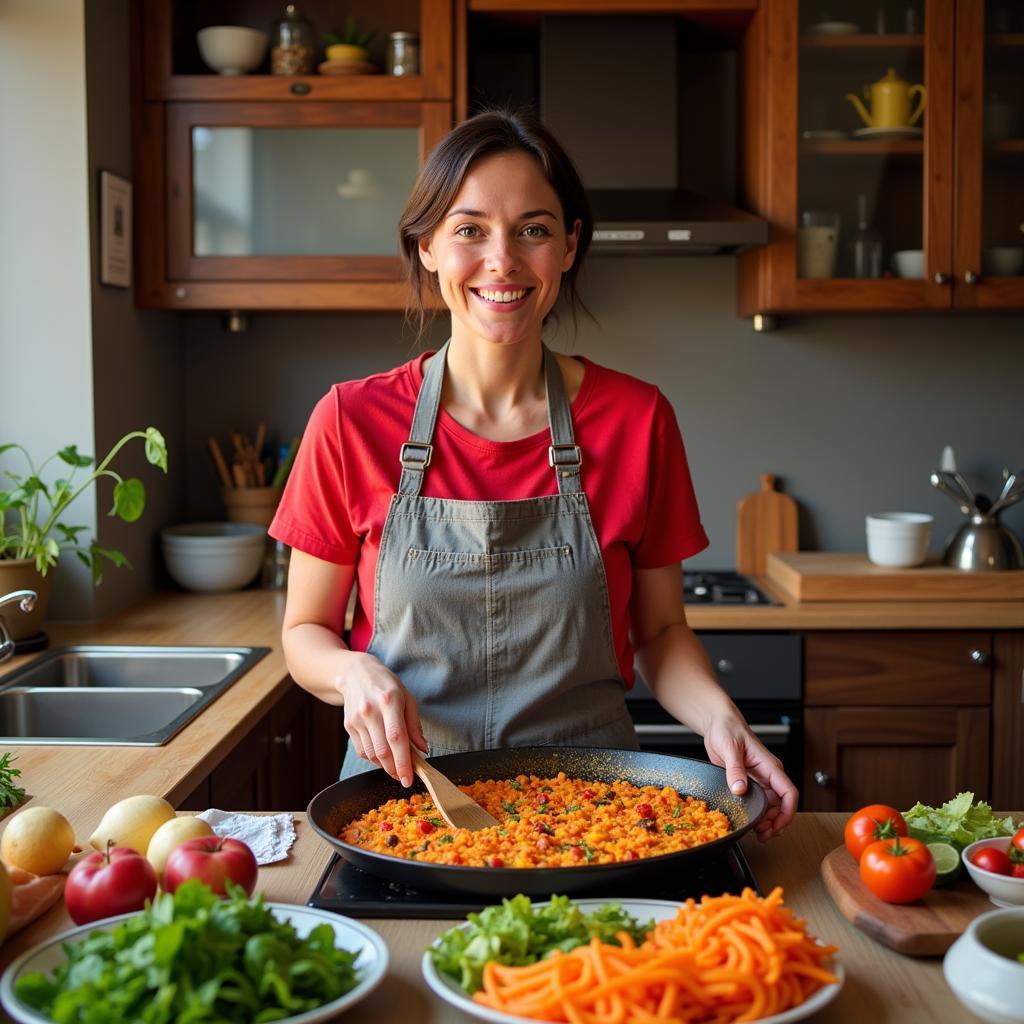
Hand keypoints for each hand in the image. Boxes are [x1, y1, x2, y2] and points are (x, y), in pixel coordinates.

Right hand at [338, 653, 426, 786]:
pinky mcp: (348, 726)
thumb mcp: (407, 698)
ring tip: (395, 765)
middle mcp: (370, 711)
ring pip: (371, 754)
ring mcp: (357, 719)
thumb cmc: (386, 685)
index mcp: (389, 701)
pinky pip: (362, 751)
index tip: (408, 778)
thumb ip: (414, 725)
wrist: (356, 674)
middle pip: (382, 751)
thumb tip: (422, 749)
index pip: (397, 738)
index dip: (403, 762)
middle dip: (394, 769)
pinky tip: (382, 754)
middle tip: (404, 777)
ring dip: (385, 766)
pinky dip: (374, 758)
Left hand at [703, 717, 797, 841]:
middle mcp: (768, 775)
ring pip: (770, 806)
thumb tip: (739, 789)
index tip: (778, 826)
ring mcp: (758, 780)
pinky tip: (748, 820)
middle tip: (762, 834)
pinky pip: (757, 802)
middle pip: (781, 805)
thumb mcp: (730, 748)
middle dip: (775, 822)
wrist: (718, 723)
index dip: (787, 812)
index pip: (789, 793)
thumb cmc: (728, 729)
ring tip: (756, 833)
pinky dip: (755, 814)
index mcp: (770, 766)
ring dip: (766, 821)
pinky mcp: (748, 782)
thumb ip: (735, 769)